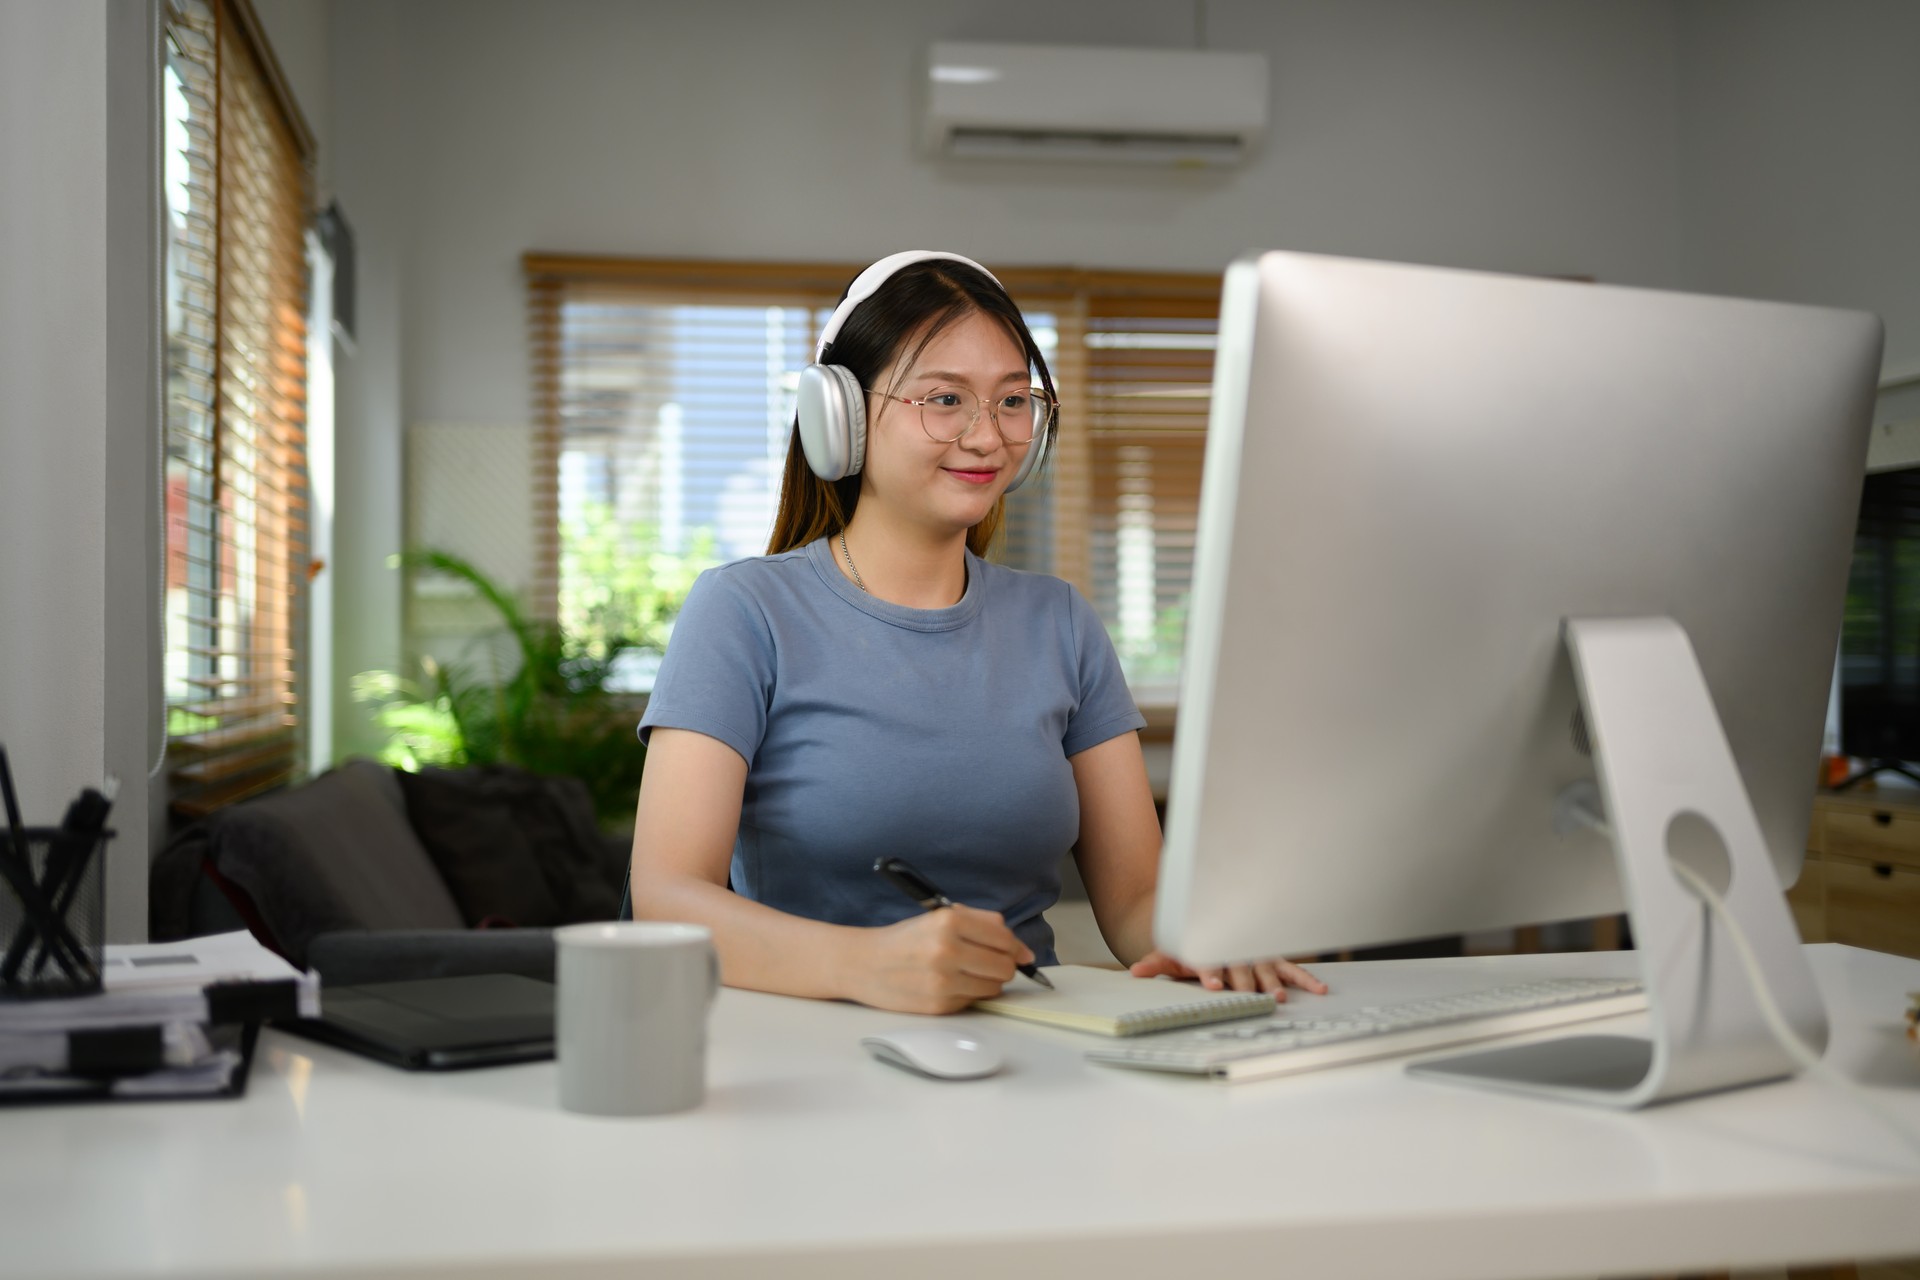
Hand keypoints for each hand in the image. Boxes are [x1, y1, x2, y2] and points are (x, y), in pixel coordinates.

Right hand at [853, 905, 1034, 1014]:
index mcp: (949, 921)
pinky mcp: (939, 1005)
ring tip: (965, 972)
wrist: (863, 964)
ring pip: (994, 987)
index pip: (1004, 939)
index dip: (1013, 947)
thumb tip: (1023, 950)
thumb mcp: (940, 917)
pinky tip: (949, 984)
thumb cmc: (905, 939)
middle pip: (1004, 966)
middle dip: (1002, 965)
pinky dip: (968, 994)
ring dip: (987, 981)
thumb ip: (983, 924)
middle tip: (986, 962)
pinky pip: (973, 1001)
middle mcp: (947, 950)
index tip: (1013, 951)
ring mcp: (943, 980)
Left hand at [1129, 949, 1327, 1000]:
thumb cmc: (1188, 942)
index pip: (1209, 960)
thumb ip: (1155, 963)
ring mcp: (1256, 954)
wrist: (1205, 916)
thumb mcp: (1169, 951)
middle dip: (1246, 981)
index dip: (1211, 972)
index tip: (1213, 985)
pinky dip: (1306, 979)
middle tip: (1253, 995)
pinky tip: (1320, 990)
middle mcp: (1236, 950)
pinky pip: (1291, 968)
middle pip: (1241, 968)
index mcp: (1210, 947)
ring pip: (1266, 968)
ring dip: (1273, 982)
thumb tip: (1134, 971)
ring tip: (1280, 997)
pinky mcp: (1272, 958)